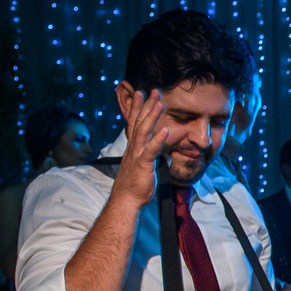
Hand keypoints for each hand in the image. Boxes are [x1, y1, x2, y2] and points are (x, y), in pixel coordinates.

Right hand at [114, 88, 167, 207]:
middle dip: (146, 106)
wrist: (126, 199)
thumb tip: (157, 153)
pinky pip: (150, 150)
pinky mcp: (142, 164)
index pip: (135, 123)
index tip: (142, 95)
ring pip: (143, 131)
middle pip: (139, 122)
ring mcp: (137, 155)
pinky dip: (157, 140)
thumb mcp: (142, 166)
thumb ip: (148, 156)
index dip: (139, 108)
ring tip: (158, 102)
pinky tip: (165, 130)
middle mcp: (133, 147)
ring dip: (151, 116)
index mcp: (133, 147)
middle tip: (152, 90)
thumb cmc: (134, 184)